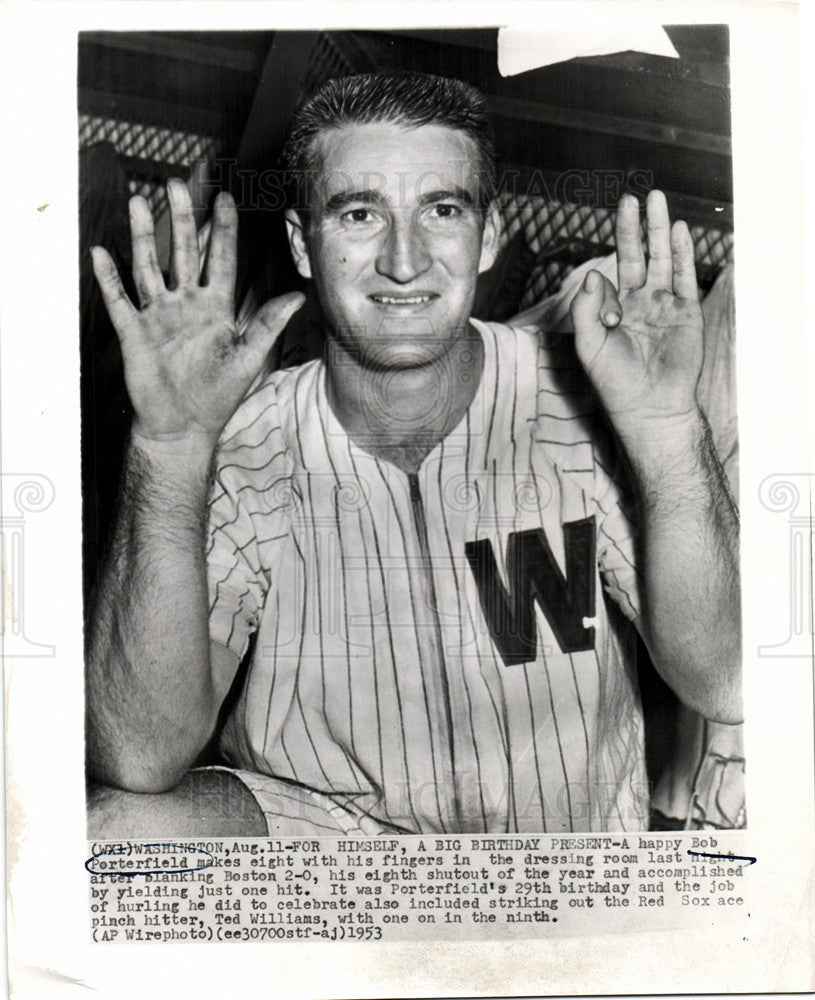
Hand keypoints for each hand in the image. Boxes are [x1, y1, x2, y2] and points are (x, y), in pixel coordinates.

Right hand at [91, 178, 303, 444]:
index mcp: (217, 308)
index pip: (221, 259)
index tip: (225, 198)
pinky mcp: (134, 332)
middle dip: (181, 218)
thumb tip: (299, 297)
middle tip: (177, 184)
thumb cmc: (218, 396)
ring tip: (139, 202)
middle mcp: (187, 305)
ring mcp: (159, 316)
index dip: (222, 229)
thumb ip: (269, 325)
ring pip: (149, 267)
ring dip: (144, 236)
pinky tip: (102, 253)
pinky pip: (119, 300)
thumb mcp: (248, 358)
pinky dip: (109, 277)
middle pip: (183, 253)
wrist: (183, 426)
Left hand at [570, 190, 703, 440]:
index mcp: (614, 309)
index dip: (609, 265)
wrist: (649, 406)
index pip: (611, 275)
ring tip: (658, 200)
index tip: (610, 261)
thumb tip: (593, 274)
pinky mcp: (686, 313)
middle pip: (638, 256)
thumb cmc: (614, 382)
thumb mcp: (589, 346)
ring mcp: (664, 306)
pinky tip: (679, 230)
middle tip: (633, 197)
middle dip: (635, 228)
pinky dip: (683, 254)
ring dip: (660, 231)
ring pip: (663, 260)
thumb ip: (587, 310)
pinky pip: (685, 277)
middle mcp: (640, 303)